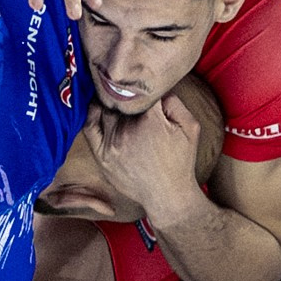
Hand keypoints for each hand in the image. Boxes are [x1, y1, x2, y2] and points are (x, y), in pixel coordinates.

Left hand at [82, 93, 204, 227]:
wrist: (167, 195)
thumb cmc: (180, 162)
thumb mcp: (190, 127)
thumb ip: (175, 102)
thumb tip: (159, 89)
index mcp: (150, 120)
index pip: (140, 90)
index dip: (142, 85)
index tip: (143, 85)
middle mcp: (128, 129)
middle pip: (120, 98)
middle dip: (124, 92)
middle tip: (127, 88)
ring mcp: (112, 143)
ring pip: (104, 110)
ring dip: (109, 102)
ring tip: (113, 95)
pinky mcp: (102, 155)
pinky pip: (89, 128)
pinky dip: (91, 114)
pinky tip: (96, 107)